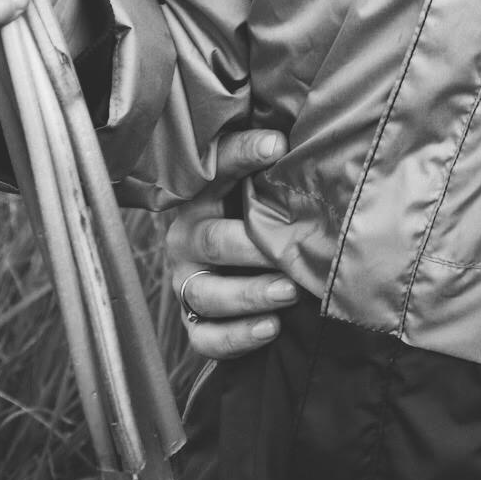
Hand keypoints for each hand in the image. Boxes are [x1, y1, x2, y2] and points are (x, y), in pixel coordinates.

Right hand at [166, 127, 301, 359]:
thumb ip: (269, 166)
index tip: (277, 146)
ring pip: (207, 293)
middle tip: (292, 251)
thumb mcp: (257, 188)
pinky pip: (207, 338)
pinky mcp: (196, 324)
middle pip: (214, 242)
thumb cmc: (253, 218)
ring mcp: (188, 283)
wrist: (233, 267)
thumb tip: (288, 140)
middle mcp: (188, 240)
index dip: (243, 155)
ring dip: (249, 294)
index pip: (216, 170)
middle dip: (253, 249)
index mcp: (201, 199)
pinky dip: (237, 337)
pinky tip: (270, 327)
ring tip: (288, 291)